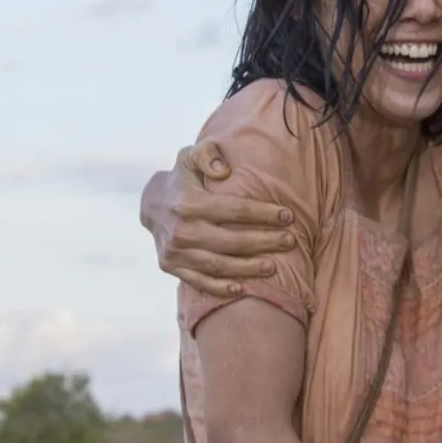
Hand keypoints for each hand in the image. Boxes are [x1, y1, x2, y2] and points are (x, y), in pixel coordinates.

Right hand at [141, 140, 297, 295]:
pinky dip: (221, 287)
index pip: (235, 210)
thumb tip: (223, 171)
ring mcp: (174, 251)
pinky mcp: (171, 266)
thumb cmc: (183, 178)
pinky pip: (199, 282)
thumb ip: (207, 154)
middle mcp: (180, 230)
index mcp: (188, 202)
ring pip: (219, 265)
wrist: (151, 204)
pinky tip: (242, 288)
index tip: (288, 216)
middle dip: (264, 242)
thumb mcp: (191, 156)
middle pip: (231, 242)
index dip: (264, 214)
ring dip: (248, 269)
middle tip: (290, 241)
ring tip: (273, 266)